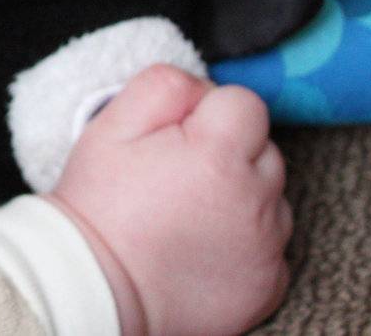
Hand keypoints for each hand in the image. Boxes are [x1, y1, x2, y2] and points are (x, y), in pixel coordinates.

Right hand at [47, 64, 291, 335]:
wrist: (96, 286)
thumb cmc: (100, 205)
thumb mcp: (110, 125)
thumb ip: (163, 87)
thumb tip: (201, 85)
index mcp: (219, 154)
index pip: (245, 103)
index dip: (210, 112)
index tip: (180, 135)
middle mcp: (255, 200)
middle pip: (265, 148)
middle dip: (231, 151)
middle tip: (181, 173)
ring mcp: (267, 246)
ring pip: (272, 196)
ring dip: (243, 195)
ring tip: (192, 211)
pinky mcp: (269, 283)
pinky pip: (274, 245)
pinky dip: (248, 240)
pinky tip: (205, 244)